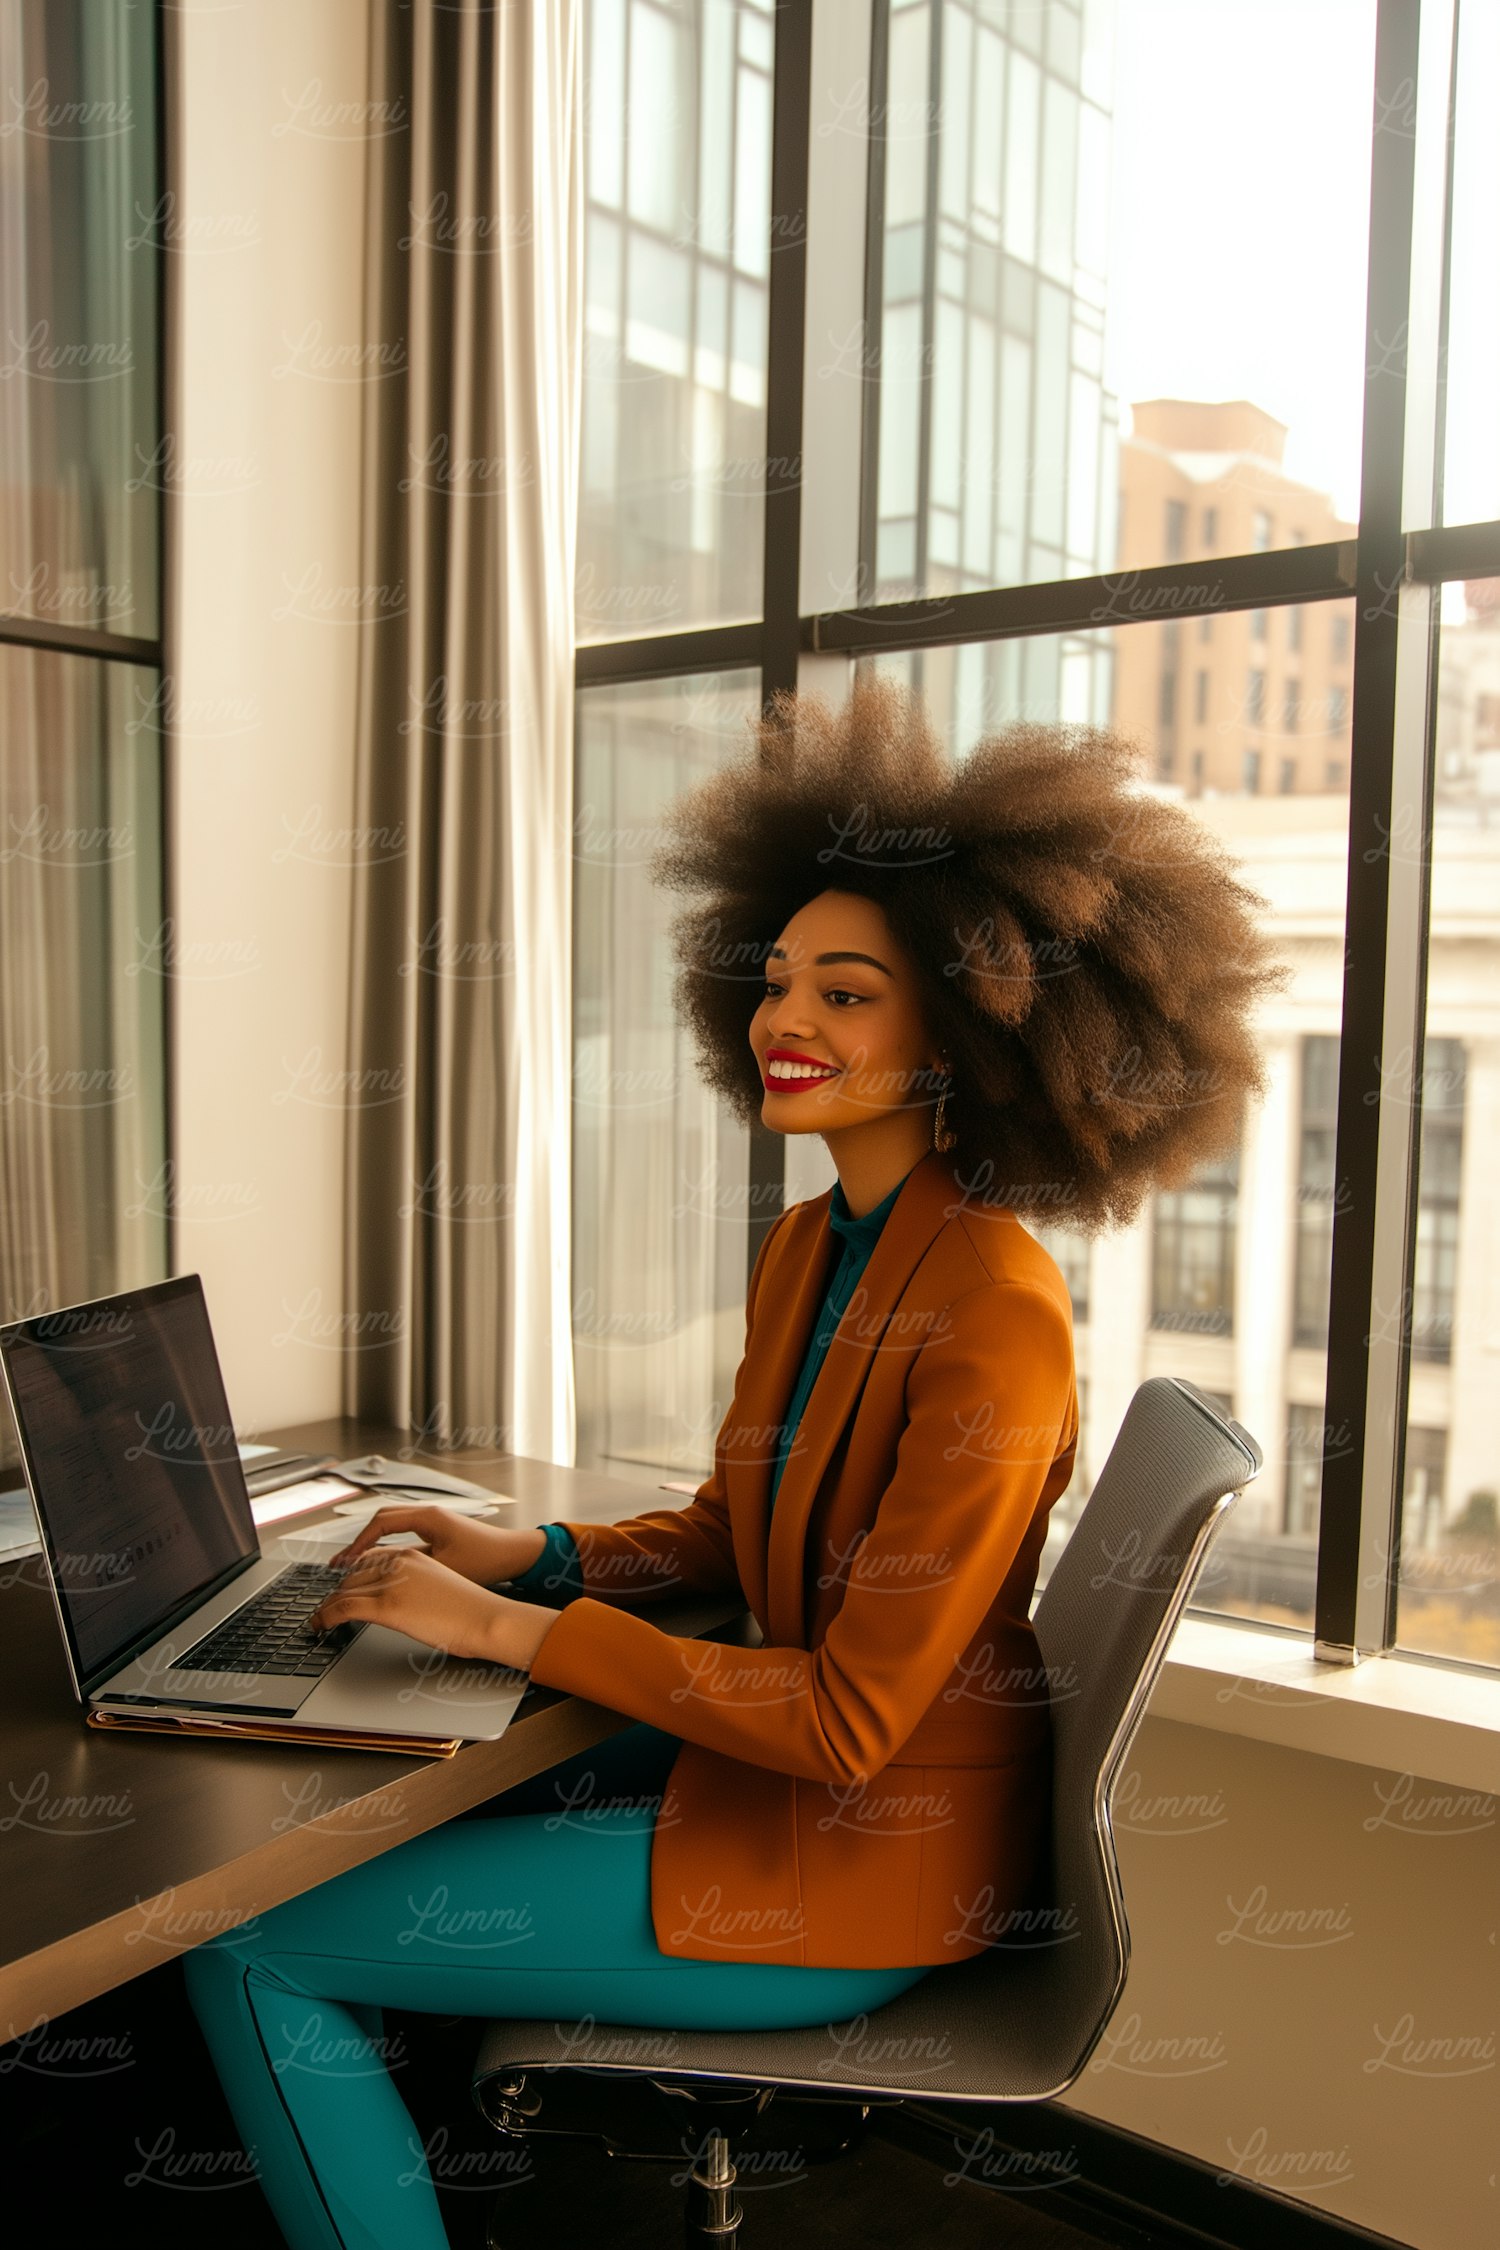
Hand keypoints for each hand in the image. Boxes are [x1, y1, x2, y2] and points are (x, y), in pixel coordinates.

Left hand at [306, 1547, 556, 1669]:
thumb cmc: (471, 1609)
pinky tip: (320, 1624)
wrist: (486, 1618)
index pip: (369, 1559)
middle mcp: (399, 1563)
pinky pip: (344, 1608)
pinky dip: (325, 1616)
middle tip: (326, 1607)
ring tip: (319, 1619)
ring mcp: (392, 1583)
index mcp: (412, 1555)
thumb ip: (416, 1584)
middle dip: (336, 1591)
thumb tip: (404, 1599)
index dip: (349, 1574)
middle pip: (353, 1574)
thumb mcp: (440, 1585)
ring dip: (327, 1605)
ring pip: (343, 1590)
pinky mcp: (387, 1606)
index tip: (341, 1587)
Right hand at [327, 1505, 546, 1586]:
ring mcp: (432, 1522)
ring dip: (371, 1544)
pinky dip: (386, 1548)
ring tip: (352, 1566)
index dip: (358, 1543)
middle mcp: (428, 1514)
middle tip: (339, 1564)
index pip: (381, 1522)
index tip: (344, 1562)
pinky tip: (378, 1566)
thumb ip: (411, 1566)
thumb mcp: (445, 1568)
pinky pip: (403, 1535)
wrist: (515, 1556)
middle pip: (381, 1521)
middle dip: (358, 1542)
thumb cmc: (487, 1560)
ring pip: (391, 1528)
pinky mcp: (437, 1533)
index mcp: (428, 1517)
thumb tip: (379, 1573)